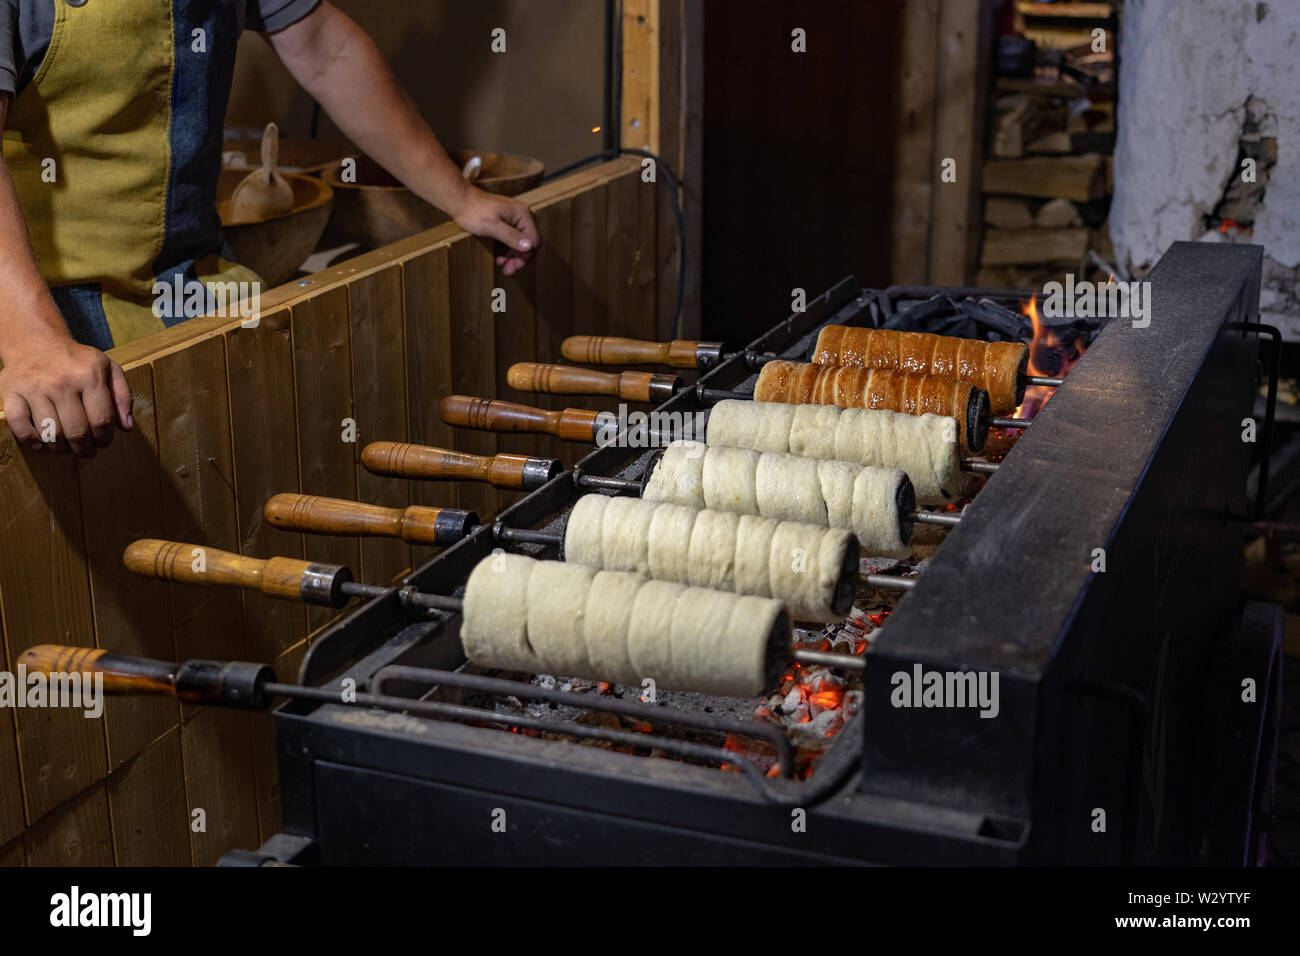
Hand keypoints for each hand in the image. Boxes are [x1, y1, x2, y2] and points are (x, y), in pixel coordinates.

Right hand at [0, 329, 132, 456]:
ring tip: (67, 447)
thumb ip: (122, 396)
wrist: (36, 340)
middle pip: (77, 432)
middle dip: (85, 449)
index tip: (103, 442)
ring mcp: (34, 388)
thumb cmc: (77, 360)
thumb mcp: (108, 368)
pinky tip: (39, 442)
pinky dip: (28, 438)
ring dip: (61, 448)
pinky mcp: (11, 391)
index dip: (105, 438)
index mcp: (89, 377)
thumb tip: (127, 427)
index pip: (102, 421)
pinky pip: (18, 423)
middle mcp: (61, 382)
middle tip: (86, 450)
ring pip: (50, 433)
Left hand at [452, 189, 540, 275]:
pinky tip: (499, 256)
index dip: (525, 257)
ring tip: (501, 263)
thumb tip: (529, 246)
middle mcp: (522, 215)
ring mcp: (514, 217)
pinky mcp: (506, 220)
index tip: (513, 268)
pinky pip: (512, 237)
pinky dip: (507, 249)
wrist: (460, 200)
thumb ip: (511, 236)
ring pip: (520, 242)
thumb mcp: (492, 227)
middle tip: (507, 270)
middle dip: (518, 258)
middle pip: (528, 242)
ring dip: (512, 255)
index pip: (533, 240)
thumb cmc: (474, 212)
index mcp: (522, 214)